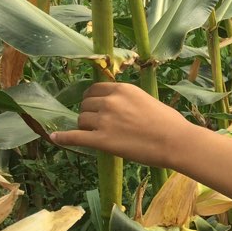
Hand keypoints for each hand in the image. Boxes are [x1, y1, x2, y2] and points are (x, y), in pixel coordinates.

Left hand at [51, 82, 194, 168]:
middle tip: (98, 125)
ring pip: (81, 121)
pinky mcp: (101, 140)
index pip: (94, 90)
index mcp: (122, 89)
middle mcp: (110, 101)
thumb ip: (129, 100)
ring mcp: (104, 120)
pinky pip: (75, 137)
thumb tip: (121, 106)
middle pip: (85, 105)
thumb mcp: (148, 100)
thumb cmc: (170, 123)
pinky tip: (56, 138)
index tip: (93, 107)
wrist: (175, 141)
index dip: (92, 99)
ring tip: (95, 135)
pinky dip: (63, 137)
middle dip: (89, 114)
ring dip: (85, 127)